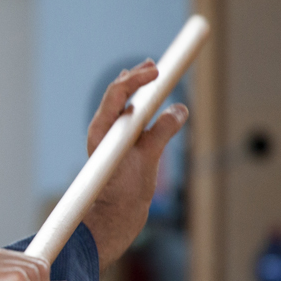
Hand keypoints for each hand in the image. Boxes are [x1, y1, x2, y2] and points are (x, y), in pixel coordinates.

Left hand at [82, 60, 188, 271]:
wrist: (117, 215)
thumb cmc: (125, 191)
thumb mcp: (147, 159)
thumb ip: (162, 132)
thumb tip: (179, 110)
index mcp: (101, 131)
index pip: (115, 95)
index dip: (135, 79)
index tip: (156, 71)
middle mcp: (104, 131)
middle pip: (118, 96)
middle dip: (136, 78)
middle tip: (154, 66)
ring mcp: (112, 139)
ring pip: (124, 106)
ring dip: (139, 90)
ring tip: (153, 75)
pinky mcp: (122, 147)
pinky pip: (132, 120)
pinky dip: (144, 108)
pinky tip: (153, 103)